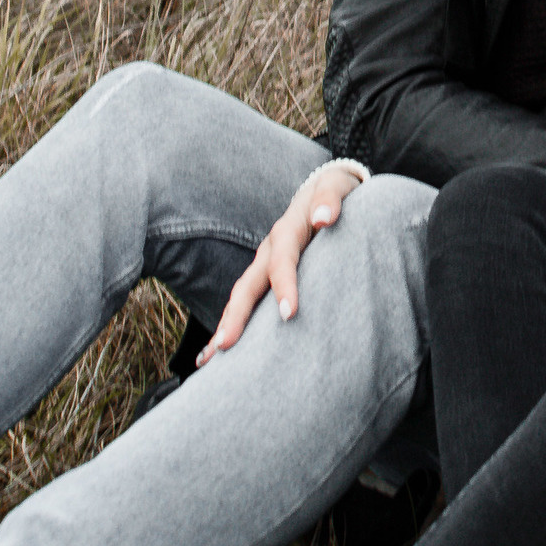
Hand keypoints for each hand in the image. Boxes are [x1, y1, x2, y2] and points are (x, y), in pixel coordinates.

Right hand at [200, 162, 365, 364]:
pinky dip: (227, 327)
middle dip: (236, 315)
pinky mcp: (265, 279)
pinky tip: (212, 355)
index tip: (288, 314)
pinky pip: (244, 305)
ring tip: (209, 358)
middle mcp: (268, 252)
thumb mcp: (336, 187)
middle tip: (226, 345)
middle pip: (248, 285)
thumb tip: (324, 217)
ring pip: (240, 299)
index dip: (284, 286)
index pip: (283, 261)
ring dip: (225, 326)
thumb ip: (331, 199)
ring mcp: (263, 266)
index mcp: (287, 232)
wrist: (324, 193)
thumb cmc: (335, 195)